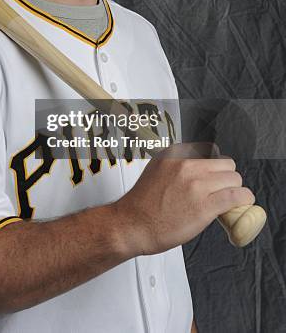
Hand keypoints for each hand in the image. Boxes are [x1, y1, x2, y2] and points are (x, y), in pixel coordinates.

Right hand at [113, 142, 254, 256]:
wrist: (131, 225)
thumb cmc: (141, 204)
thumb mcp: (156, 170)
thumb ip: (176, 165)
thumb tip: (196, 168)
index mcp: (175, 154)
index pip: (210, 150)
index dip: (214, 166)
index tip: (214, 176)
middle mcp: (187, 166)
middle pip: (226, 163)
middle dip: (227, 177)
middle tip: (222, 189)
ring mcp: (196, 185)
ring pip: (234, 178)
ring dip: (236, 189)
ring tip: (230, 199)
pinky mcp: (205, 206)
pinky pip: (237, 196)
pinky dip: (244, 199)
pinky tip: (241, 204)